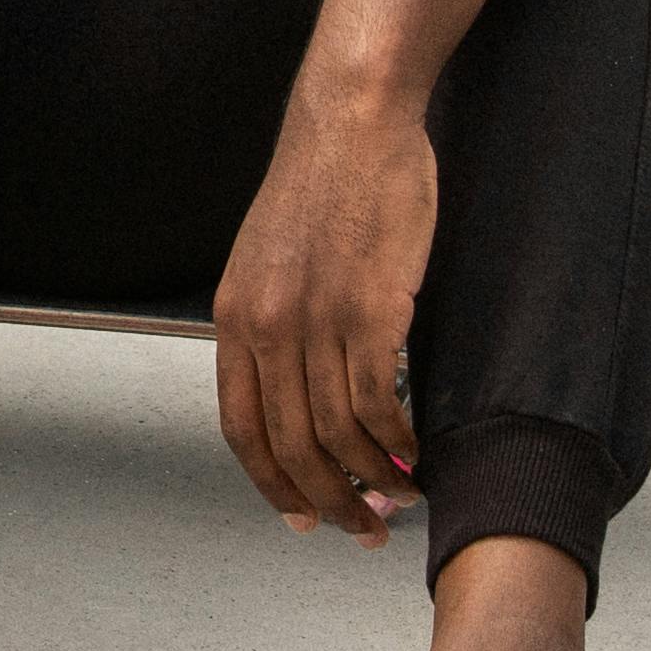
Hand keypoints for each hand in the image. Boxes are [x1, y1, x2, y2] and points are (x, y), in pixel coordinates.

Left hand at [211, 86, 437, 540]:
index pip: (241, 429)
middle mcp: (267, 326)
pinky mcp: (371, 311)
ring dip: (373, 480)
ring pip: (339, 435)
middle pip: (291, 447)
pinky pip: (379, 404)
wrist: (353, 122)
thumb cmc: (323, 185)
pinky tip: (416, 453)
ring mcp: (318, 320)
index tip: (302, 518)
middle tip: (364, 528)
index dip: (273, 485)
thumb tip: (298, 391)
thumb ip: (275, 322)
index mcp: (234, 317)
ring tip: (401, 494)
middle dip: (330, 502)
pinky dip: (399, 443)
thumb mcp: (270, 259)